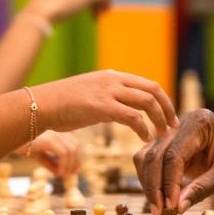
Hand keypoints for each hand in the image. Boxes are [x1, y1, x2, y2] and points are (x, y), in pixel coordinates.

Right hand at [23, 130, 79, 176]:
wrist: (6, 138)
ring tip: (63, 176)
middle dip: (76, 162)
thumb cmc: (21, 145)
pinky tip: (59, 174)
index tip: (72, 172)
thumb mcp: (39, 155)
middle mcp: (57, 130)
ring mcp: (53, 133)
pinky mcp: (48, 139)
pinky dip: (64, 165)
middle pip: (75, 146)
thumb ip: (50, 162)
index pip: (74, 144)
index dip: (77, 158)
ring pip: (71, 150)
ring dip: (70, 165)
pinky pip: (64, 153)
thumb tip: (60, 174)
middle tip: (69, 176)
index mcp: (57, 131)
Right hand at [24, 0, 111, 23]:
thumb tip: (80, 5)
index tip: (85, 10)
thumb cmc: (43, 12)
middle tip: (92, 16)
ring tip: (95, 17)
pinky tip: (100, 15)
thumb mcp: (54, 1)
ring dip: (101, 3)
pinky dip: (107, 3)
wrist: (40, 13)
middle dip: (95, 1)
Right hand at [32, 70, 176, 143]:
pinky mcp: (101, 106)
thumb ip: (108, 99)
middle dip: (167, 108)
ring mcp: (108, 91)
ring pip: (147, 101)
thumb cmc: (61, 104)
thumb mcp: (90, 95)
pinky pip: (132, 117)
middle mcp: (113, 80)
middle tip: (173, 126)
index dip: (163, 100)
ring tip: (162, 135)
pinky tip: (144, 138)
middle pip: (153, 90)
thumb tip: (121, 112)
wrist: (40, 104)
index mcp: (112, 76)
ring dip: (160, 119)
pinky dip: (143, 128)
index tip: (169, 115)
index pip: (147, 84)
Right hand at [135, 109, 213, 214]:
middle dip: (155, 186)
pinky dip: (153, 181)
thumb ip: (201, 190)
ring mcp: (175, 132)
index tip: (170, 207)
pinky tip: (160, 201)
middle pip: (156, 154)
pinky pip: (153, 162)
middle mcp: (183, 122)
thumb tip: (176, 208)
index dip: (169, 182)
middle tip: (159, 213)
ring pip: (148, 157)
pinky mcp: (172, 146)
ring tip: (159, 210)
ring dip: (150, 184)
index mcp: (200, 122)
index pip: (174, 154)